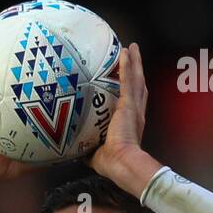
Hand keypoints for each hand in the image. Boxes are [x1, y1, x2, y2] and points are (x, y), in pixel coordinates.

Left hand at [88, 42, 163, 197]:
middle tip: (133, 57)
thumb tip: (74, 149)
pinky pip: (128, 80)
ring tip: (131, 48)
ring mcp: (133, 107)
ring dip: (134, 62)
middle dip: (137, 71)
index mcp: (130, 125)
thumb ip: (87, 148)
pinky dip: (127, 65)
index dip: (132, 91)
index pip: (133, 103)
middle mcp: (135, 114)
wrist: (122, 163)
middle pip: (138, 86)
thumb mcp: (96, 154)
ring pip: (135, 79)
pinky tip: (125, 52)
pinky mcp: (128, 104)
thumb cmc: (111, 163)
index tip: (130, 82)